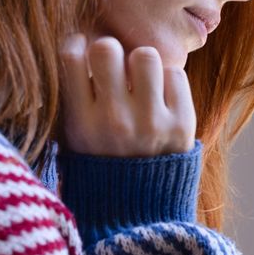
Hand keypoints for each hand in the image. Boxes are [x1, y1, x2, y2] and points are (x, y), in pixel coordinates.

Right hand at [59, 34, 196, 156]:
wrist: (141, 210)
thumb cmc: (103, 163)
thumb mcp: (73, 139)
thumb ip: (71, 98)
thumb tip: (76, 44)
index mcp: (81, 123)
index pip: (71, 56)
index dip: (77, 45)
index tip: (84, 54)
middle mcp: (114, 120)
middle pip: (107, 48)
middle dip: (111, 52)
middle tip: (116, 69)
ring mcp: (151, 122)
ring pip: (146, 55)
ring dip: (143, 64)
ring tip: (141, 83)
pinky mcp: (182, 123)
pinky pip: (176, 74)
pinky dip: (168, 82)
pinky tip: (161, 99)